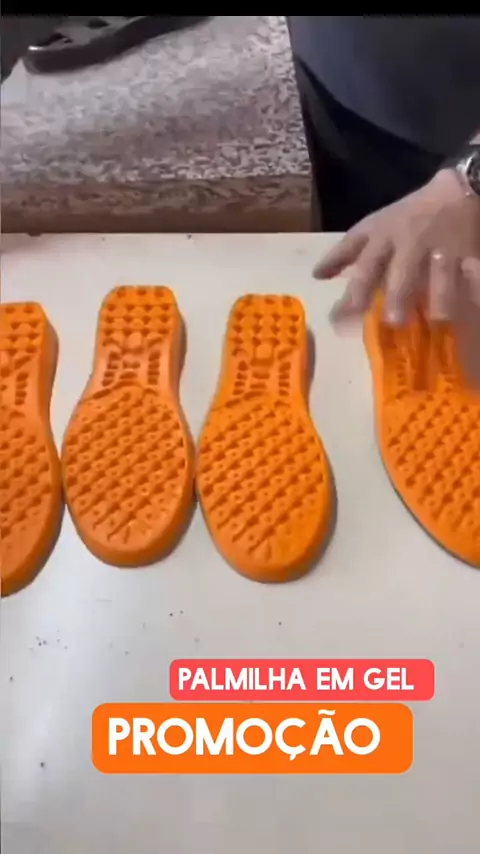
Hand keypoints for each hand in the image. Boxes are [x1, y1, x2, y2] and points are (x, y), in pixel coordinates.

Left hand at [313, 169, 479, 324]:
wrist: (459, 187)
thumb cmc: (410, 213)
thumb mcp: (375, 226)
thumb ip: (346, 253)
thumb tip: (317, 276)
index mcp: (384, 236)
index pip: (363, 265)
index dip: (350, 292)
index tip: (337, 319)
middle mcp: (411, 242)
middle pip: (401, 271)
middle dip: (395, 295)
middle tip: (391, 320)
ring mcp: (442, 247)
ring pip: (440, 274)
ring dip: (439, 298)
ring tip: (437, 320)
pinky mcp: (470, 252)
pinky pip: (474, 272)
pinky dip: (475, 287)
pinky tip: (474, 302)